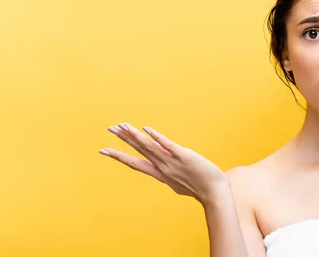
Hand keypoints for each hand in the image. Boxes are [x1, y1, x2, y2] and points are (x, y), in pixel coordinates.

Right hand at [99, 123, 227, 205]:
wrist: (214, 192)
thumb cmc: (197, 187)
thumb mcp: (177, 182)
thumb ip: (167, 174)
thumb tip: (161, 170)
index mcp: (159, 173)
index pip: (135, 163)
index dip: (119, 156)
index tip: (104, 150)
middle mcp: (163, 167)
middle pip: (140, 150)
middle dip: (124, 139)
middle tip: (110, 128)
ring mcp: (172, 162)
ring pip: (150, 147)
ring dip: (135, 136)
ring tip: (123, 126)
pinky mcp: (184, 156)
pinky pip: (168, 145)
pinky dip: (157, 138)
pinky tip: (147, 129)